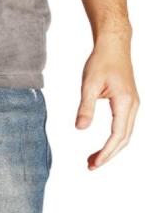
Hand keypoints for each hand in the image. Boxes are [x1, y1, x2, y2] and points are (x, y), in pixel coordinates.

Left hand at [76, 31, 139, 169]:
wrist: (114, 45)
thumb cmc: (101, 62)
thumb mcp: (88, 85)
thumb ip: (85, 107)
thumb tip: (80, 129)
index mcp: (124, 102)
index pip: (117, 135)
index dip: (106, 152)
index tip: (93, 163)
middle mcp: (133, 105)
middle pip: (124, 138)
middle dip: (108, 155)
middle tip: (90, 166)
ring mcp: (133, 104)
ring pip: (125, 134)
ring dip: (111, 149)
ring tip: (92, 160)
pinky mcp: (129, 103)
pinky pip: (124, 127)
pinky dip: (114, 140)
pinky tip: (102, 146)